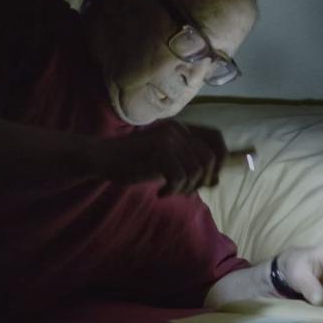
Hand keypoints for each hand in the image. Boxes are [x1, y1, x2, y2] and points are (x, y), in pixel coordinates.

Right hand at [95, 120, 226, 196]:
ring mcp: (168, 138)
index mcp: (180, 129)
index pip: (216, 138)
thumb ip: (187, 166)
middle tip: (185, 191)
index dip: (221, 160)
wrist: (102, 158)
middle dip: (202, 181)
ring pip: (196, 169)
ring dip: (186, 188)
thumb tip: (216, 180)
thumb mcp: (164, 163)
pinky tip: (161, 193)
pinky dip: (173, 190)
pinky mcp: (158, 149)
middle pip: (210, 157)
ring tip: (171, 192)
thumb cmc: (132, 163)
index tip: (209, 180)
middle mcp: (177, 129)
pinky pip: (180, 176)